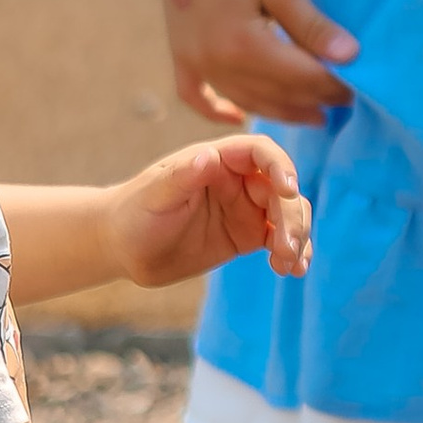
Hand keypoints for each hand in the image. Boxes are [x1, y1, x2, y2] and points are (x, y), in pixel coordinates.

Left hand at [102, 133, 313, 287]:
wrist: (124, 248)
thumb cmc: (133, 214)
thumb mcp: (154, 196)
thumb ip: (183, 177)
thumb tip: (210, 156)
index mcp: (217, 159)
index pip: (260, 152)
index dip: (280, 165)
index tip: (289, 189)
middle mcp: (237, 180)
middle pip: (281, 188)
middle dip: (291, 216)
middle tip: (285, 247)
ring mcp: (245, 207)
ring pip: (288, 213)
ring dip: (298, 236)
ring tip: (289, 265)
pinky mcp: (248, 235)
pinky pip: (281, 238)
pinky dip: (294, 252)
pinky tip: (294, 270)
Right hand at [153, 0, 356, 128]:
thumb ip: (312, 26)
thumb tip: (350, 56)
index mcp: (244, 46)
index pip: (300, 79)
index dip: (331, 86)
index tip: (356, 89)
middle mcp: (215, 62)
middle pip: (273, 96)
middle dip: (310, 102)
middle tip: (340, 106)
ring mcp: (194, 60)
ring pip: (242, 99)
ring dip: (277, 111)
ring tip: (308, 115)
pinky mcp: (180, 52)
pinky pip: (196, 95)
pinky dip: (217, 109)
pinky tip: (238, 117)